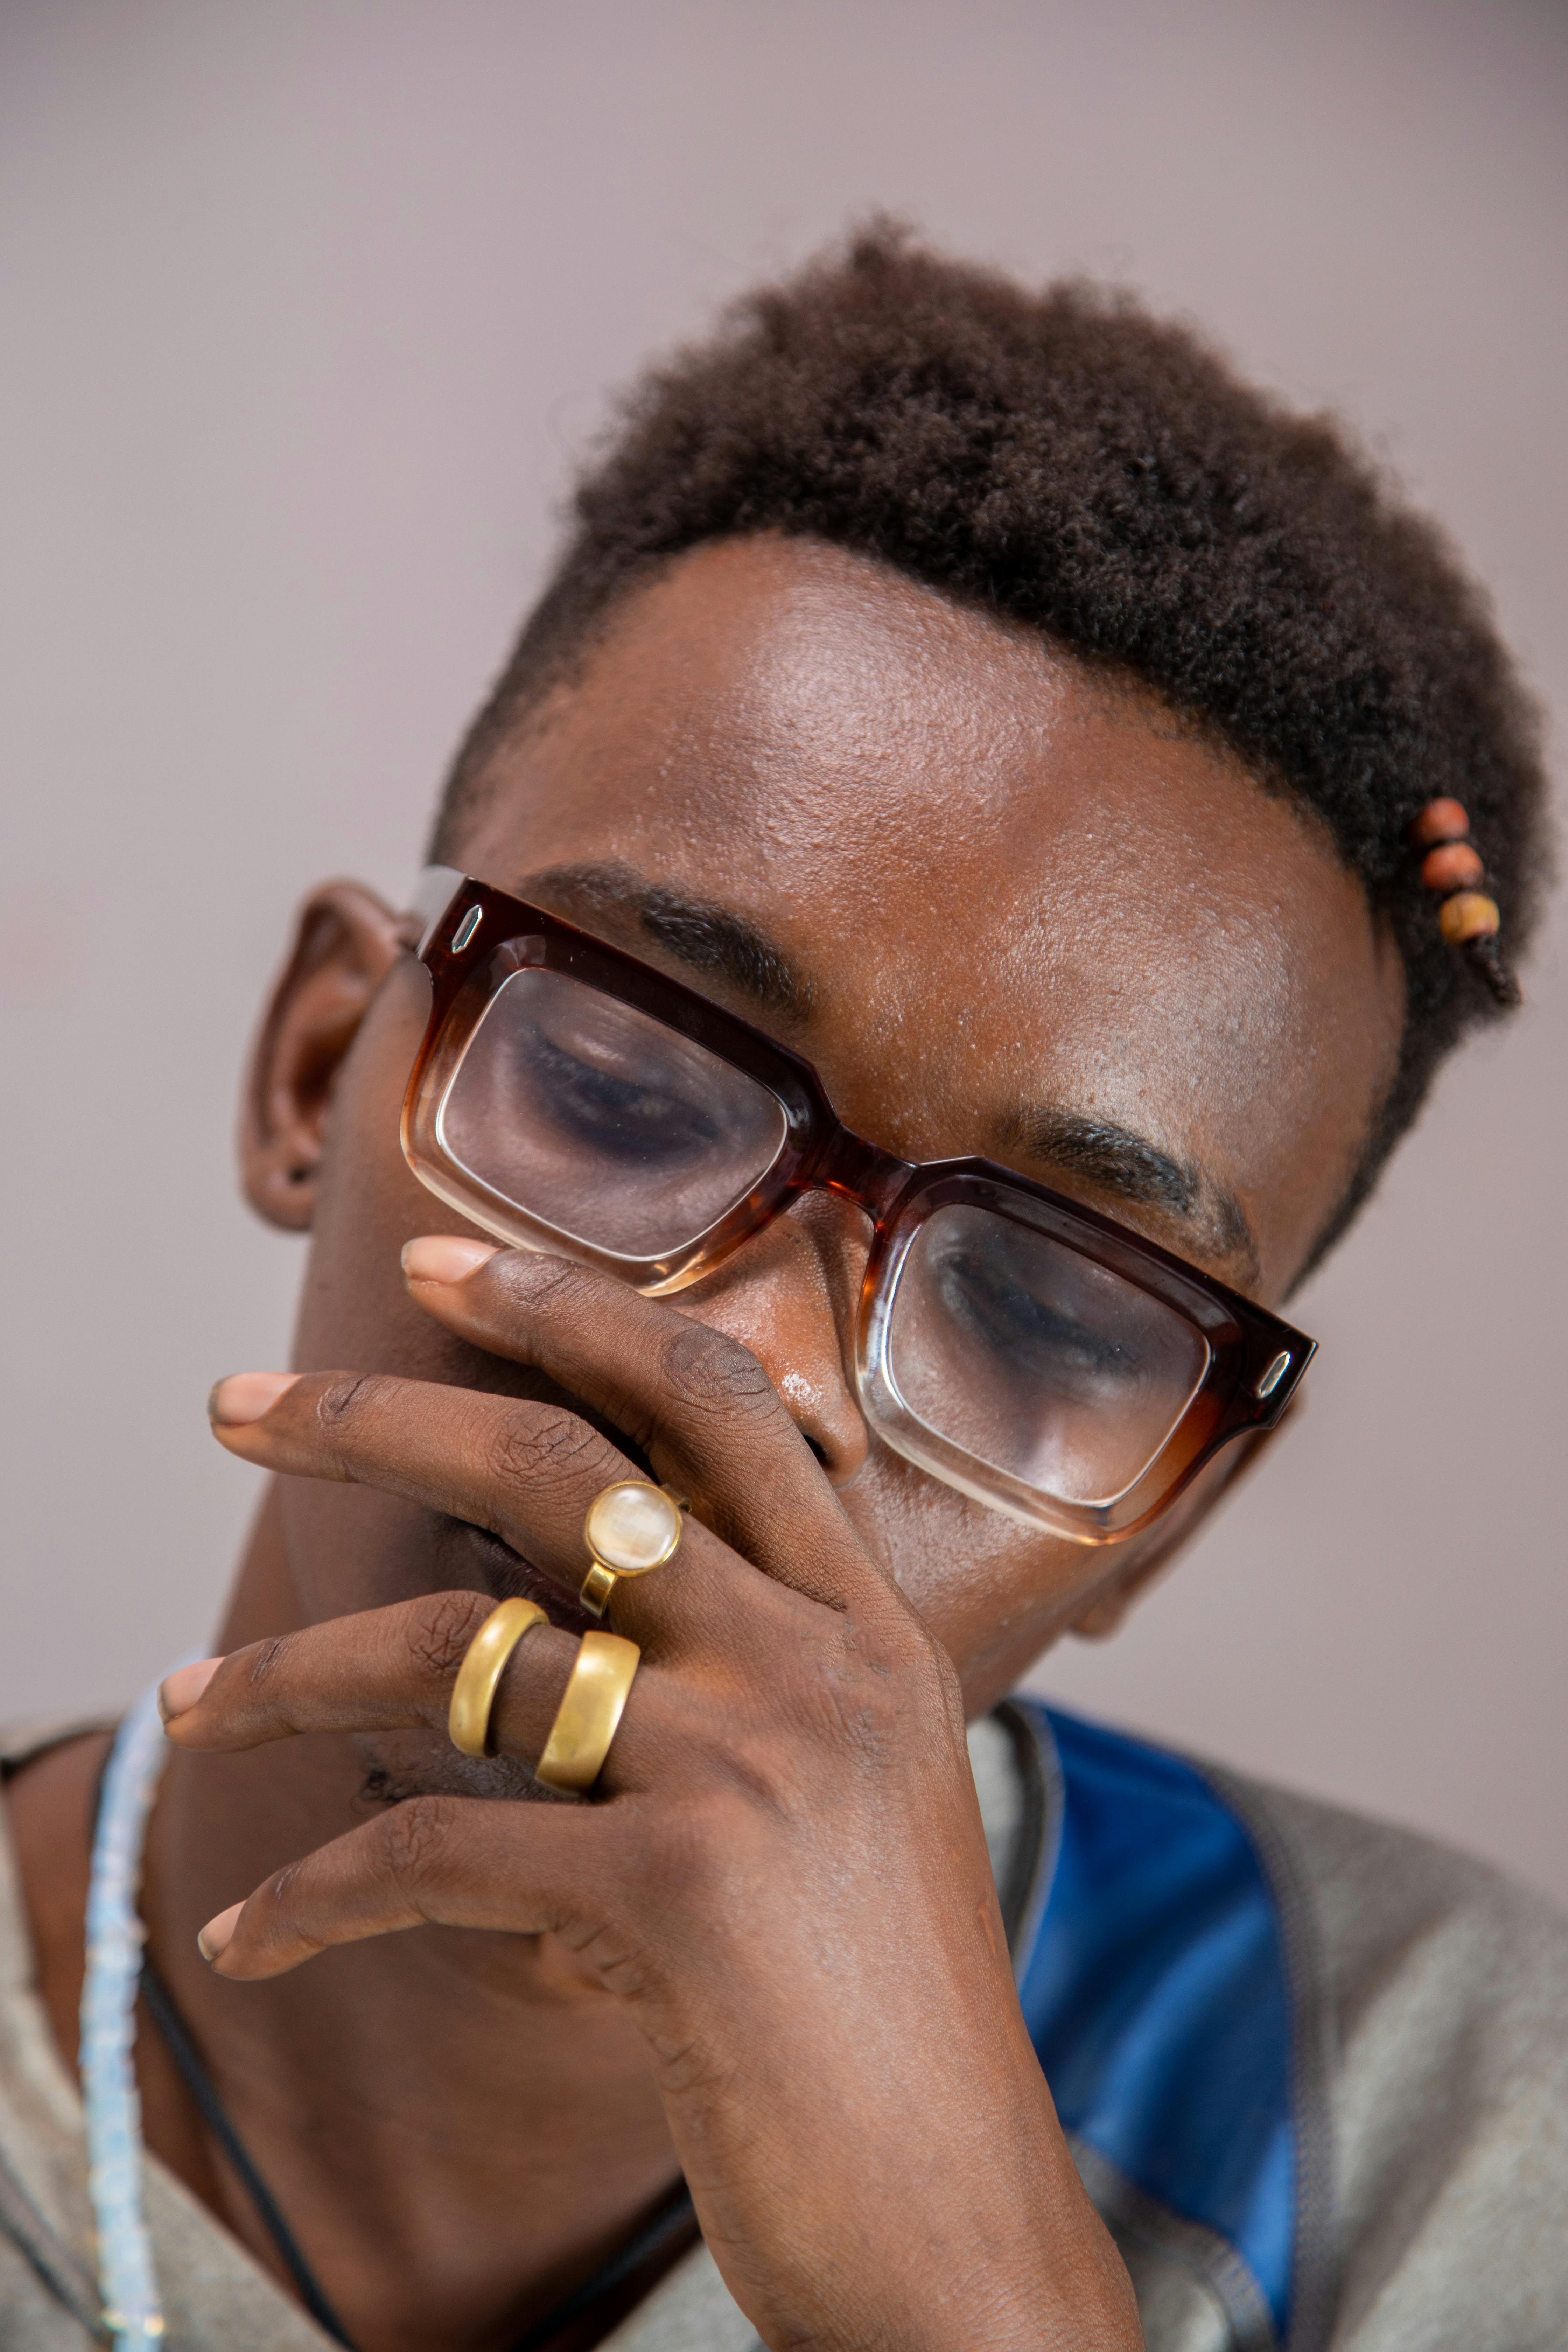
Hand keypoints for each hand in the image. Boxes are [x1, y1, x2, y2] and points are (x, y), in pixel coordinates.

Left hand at [165, 1242, 1139, 2351]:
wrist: (959, 2223)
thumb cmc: (880, 2023)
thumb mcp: (847, 1811)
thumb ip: (741, 1700)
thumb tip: (565, 1653)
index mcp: (868, 1630)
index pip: (716, 1400)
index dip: (573, 1311)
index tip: (440, 1273)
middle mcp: (816, 1662)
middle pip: (568, 1467)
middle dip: (383, 1410)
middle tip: (238, 1403)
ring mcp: (751, 1763)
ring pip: (463, 1647)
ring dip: (291, 1671)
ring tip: (186, 1701)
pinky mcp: (678, 1892)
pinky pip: (435, 1852)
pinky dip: (315, 1896)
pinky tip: (251, 1933)